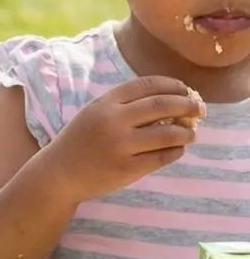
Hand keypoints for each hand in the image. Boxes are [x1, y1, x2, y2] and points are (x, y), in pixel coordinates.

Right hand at [44, 76, 203, 200]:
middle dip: (187, 105)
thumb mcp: (95, 113)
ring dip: (186, 132)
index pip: (148, 85)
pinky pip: (162, 158)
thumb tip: (168, 100)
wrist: (59, 173)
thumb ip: (125, 105)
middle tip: (199, 109)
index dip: (172, 85)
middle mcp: (113, 121)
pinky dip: (175, 152)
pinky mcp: (127, 169)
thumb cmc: (81, 141)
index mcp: (106, 103)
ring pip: (167, 134)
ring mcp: (121, 146)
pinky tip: (177, 150)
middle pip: (162, 105)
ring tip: (191, 133)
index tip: (185, 89)